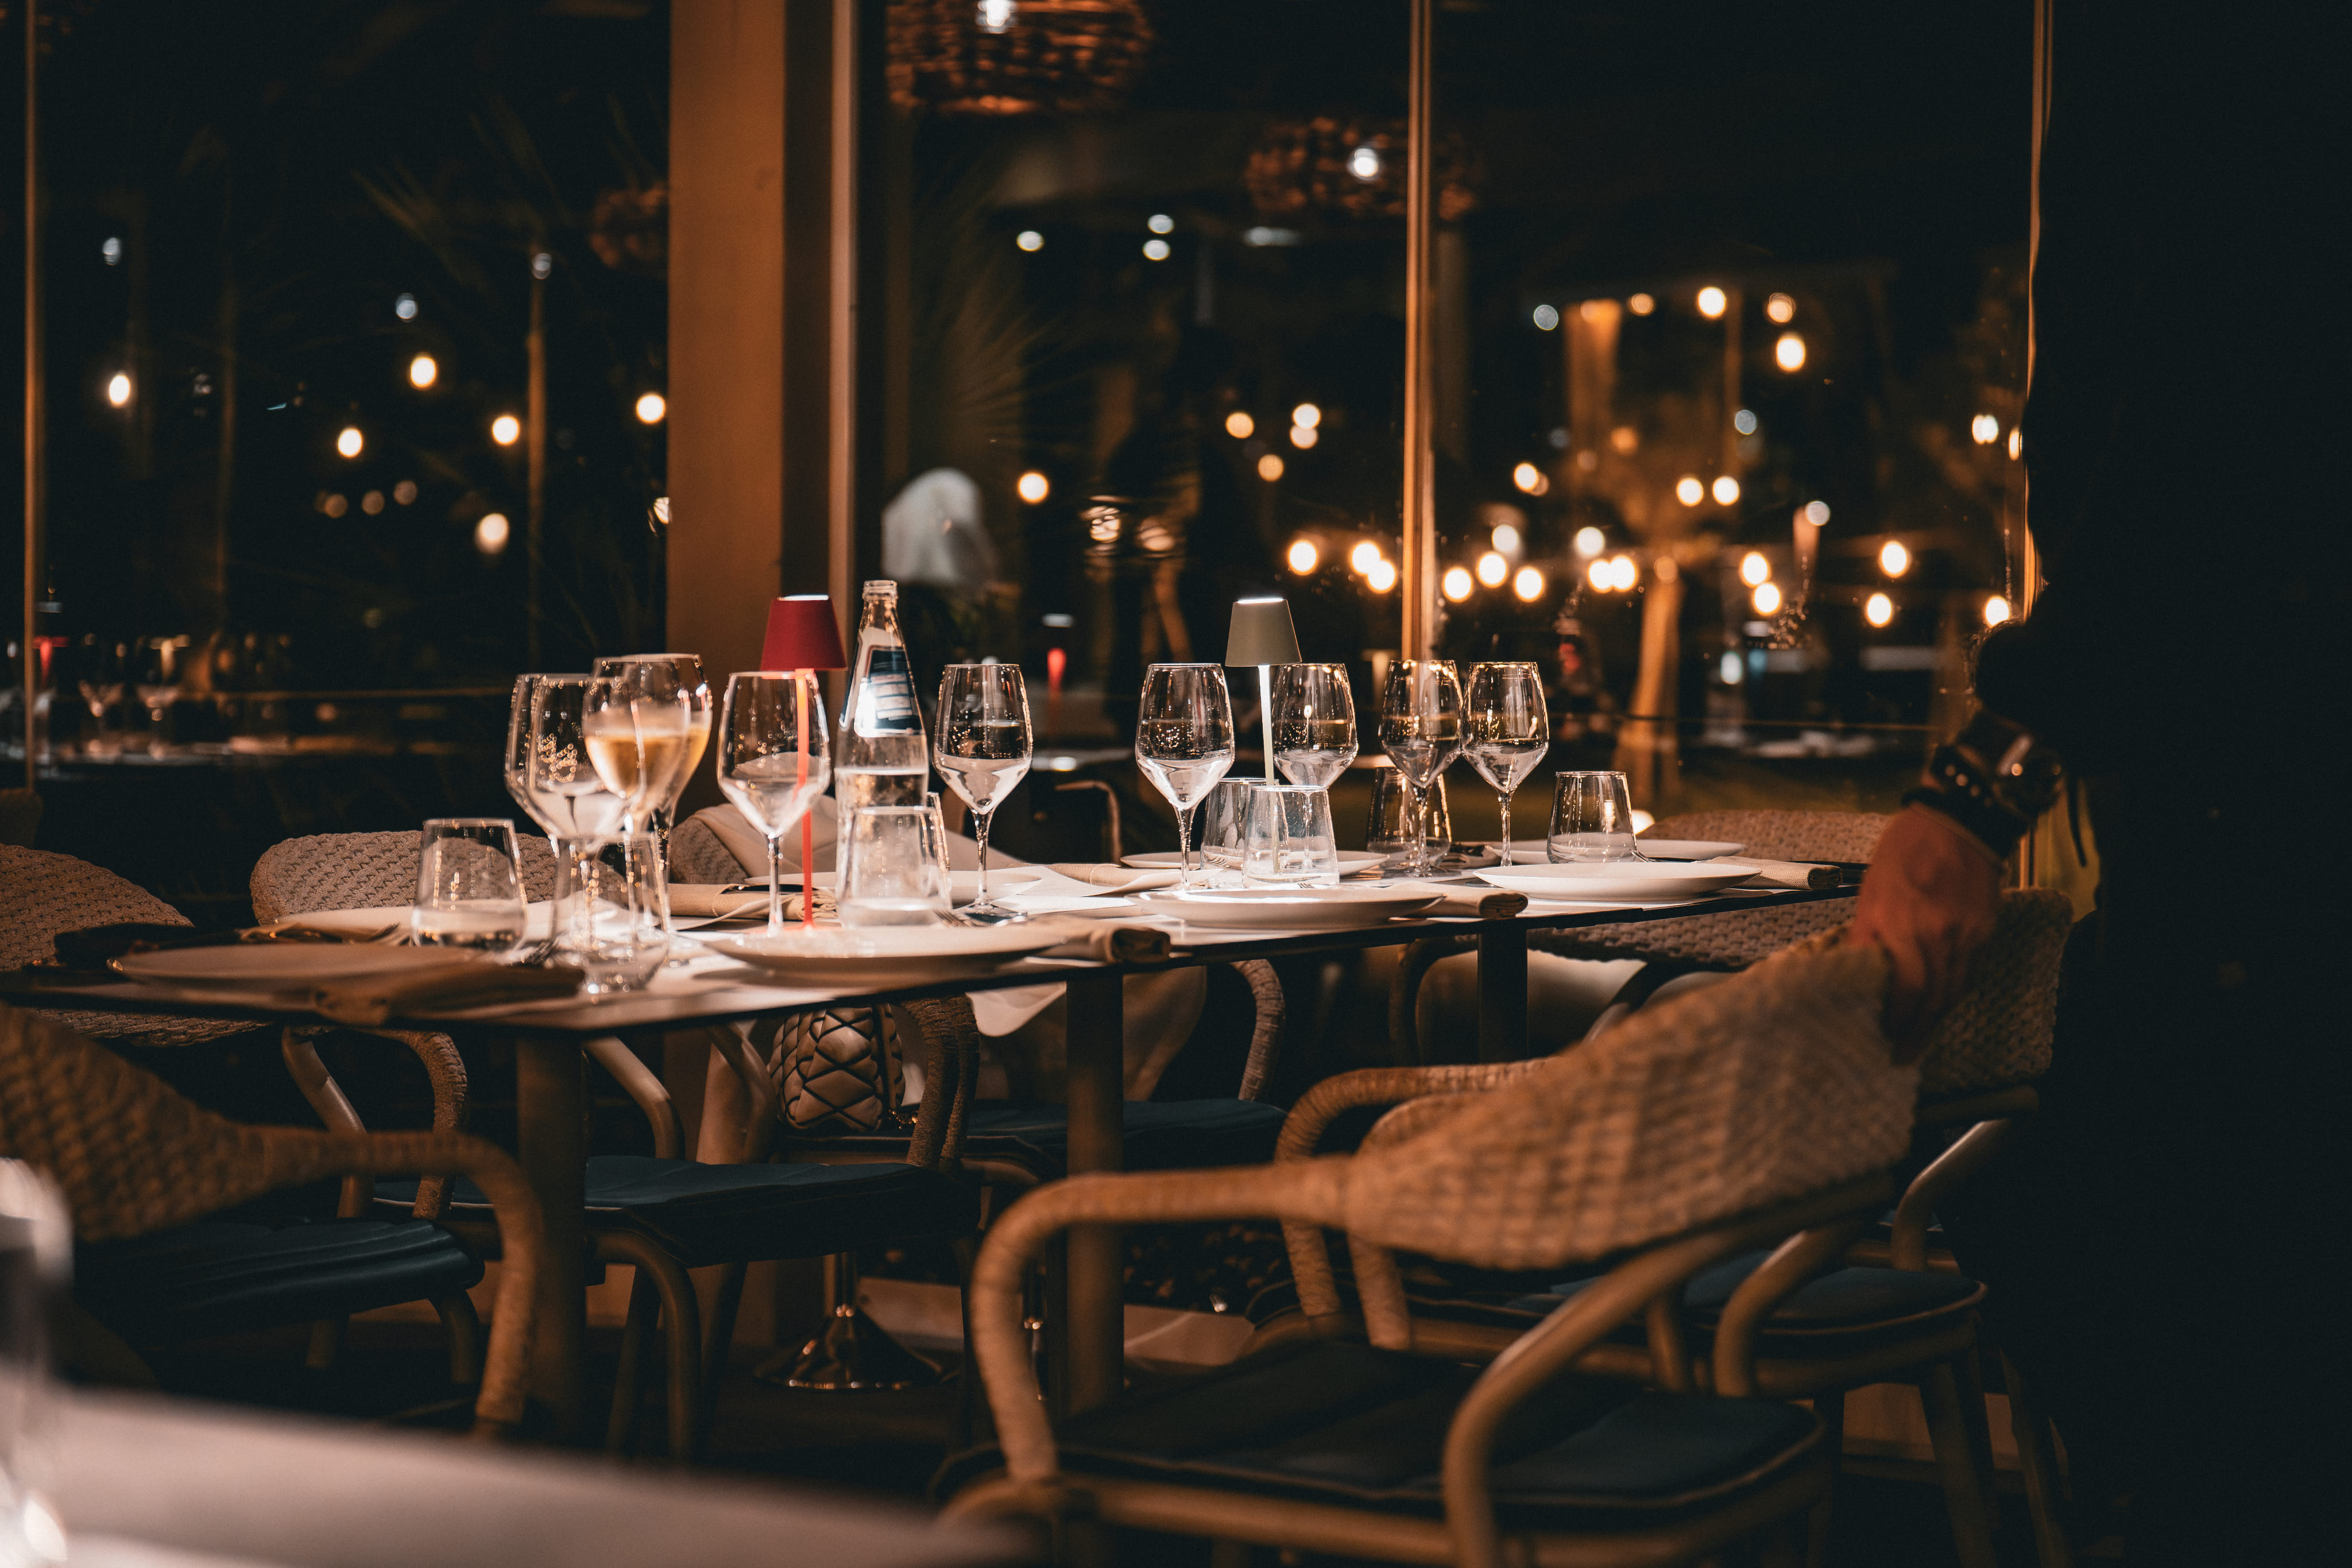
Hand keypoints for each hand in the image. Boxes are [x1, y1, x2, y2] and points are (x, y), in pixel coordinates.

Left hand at [1848, 804, 2003, 1056]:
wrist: (1958, 822)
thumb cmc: (1906, 850)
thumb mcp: (1870, 890)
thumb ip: (1866, 933)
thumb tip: (1854, 967)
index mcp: (1901, 925)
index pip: (1904, 988)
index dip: (1896, 1018)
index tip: (1884, 1035)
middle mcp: (1937, 936)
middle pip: (1932, 999)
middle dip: (1916, 1032)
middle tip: (1902, 1055)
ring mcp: (1966, 935)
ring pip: (1953, 990)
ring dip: (1936, 1019)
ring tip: (1919, 1041)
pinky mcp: (1985, 931)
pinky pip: (1969, 972)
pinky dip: (1954, 992)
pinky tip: (1942, 1003)